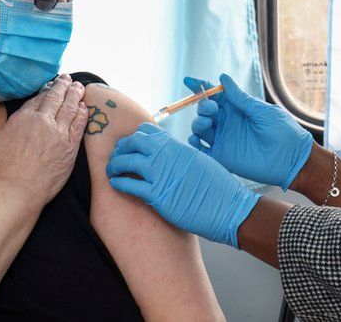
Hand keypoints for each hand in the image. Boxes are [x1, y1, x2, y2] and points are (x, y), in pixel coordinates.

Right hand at [0, 74, 86, 205]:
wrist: (16, 189)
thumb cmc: (2, 169)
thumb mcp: (0, 138)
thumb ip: (15, 123)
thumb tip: (24, 116)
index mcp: (24, 117)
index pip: (39, 98)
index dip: (47, 90)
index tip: (52, 86)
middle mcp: (43, 121)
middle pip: (56, 98)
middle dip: (63, 86)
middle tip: (68, 79)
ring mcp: (59, 133)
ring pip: (71, 107)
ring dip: (76, 95)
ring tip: (80, 87)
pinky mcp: (70, 147)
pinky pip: (80, 125)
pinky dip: (83, 113)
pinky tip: (84, 107)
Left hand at [106, 122, 259, 247]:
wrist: (228, 208)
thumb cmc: (219, 187)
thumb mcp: (200, 160)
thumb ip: (180, 154)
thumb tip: (167, 153)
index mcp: (178, 146)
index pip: (148, 131)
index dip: (135, 137)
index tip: (131, 146)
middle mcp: (167, 156)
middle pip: (134, 142)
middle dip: (122, 148)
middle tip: (117, 156)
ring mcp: (161, 174)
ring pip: (127, 162)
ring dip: (115, 165)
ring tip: (112, 171)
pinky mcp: (158, 196)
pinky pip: (130, 186)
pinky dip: (119, 183)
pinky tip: (116, 184)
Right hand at [185, 74, 313, 189]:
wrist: (292, 158)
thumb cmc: (282, 131)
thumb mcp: (262, 111)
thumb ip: (240, 98)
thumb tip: (223, 78)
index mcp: (238, 108)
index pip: (215, 94)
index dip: (201, 87)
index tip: (188, 81)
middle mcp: (228, 122)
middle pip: (205, 110)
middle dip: (202, 105)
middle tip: (210, 108)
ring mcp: (225, 138)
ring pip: (201, 127)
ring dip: (198, 122)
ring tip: (206, 123)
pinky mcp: (223, 156)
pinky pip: (202, 149)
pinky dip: (194, 142)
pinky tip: (196, 139)